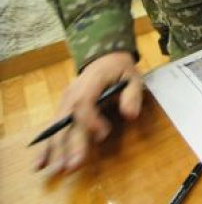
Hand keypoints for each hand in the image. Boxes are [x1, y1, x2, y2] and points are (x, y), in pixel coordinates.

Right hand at [34, 51, 142, 173]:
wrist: (105, 58)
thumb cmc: (120, 70)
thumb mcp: (133, 77)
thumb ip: (132, 95)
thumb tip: (130, 115)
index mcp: (90, 82)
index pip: (84, 103)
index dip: (91, 121)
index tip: (104, 134)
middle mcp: (72, 94)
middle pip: (67, 121)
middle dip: (69, 144)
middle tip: (73, 166)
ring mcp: (65, 102)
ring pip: (56, 128)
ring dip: (55, 150)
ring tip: (55, 171)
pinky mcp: (63, 111)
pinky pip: (53, 130)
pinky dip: (46, 147)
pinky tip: (40, 164)